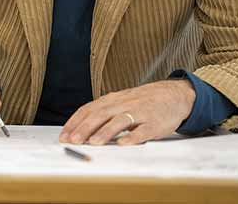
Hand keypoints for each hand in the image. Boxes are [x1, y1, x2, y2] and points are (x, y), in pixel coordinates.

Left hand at [59, 79, 195, 145]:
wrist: (173, 95)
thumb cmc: (142, 101)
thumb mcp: (120, 102)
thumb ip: (103, 113)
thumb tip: (80, 128)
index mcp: (112, 100)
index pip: (89, 109)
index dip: (75, 122)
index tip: (64, 136)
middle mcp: (123, 104)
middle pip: (101, 114)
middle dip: (85, 128)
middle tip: (73, 141)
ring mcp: (139, 112)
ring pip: (120, 121)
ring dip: (105, 132)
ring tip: (94, 143)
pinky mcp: (154, 123)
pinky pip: (143, 130)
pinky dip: (133, 137)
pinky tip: (124, 144)